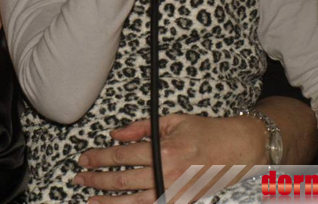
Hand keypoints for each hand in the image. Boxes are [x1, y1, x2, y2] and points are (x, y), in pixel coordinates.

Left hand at [73, 113, 266, 203]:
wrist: (238, 150)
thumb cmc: (206, 132)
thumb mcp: (172, 121)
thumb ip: (141, 128)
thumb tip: (115, 135)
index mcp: (163, 150)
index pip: (121, 155)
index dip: (98, 158)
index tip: (83, 159)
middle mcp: (167, 174)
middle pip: (122, 180)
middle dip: (96, 180)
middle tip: (79, 179)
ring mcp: (175, 192)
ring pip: (133, 202)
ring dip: (108, 201)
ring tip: (90, 200)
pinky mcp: (182, 203)